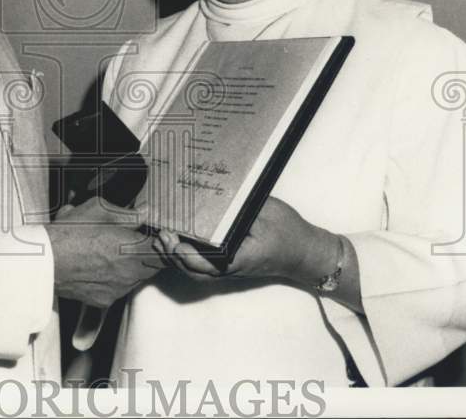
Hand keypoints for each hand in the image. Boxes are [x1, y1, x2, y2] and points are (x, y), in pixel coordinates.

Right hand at [46, 197, 164, 309]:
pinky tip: (96, 264)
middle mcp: (130, 274)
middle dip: (147, 252)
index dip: (169, 244)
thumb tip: (145, 212)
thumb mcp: (101, 209)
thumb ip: (129, 213)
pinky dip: (113, 277)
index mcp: (134, 250)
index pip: (169, 253)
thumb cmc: (71, 231)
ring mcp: (118, 290)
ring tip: (107, 250)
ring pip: (136, 277)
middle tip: (130, 238)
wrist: (43, 261)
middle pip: (153, 265)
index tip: (163, 236)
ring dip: (130, 265)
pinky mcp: (104, 301)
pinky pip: (118, 288)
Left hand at [154, 197, 335, 283]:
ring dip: (176, 257)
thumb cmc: (289, 232)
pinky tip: (174, 241)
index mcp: (240, 257)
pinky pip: (202, 267)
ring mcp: (229, 270)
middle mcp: (231, 268)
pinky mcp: (228, 265)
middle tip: (161, 235)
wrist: (305, 253)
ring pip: (196, 271)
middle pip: (195, 270)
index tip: (173, 238)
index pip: (208, 262)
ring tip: (161, 238)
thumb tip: (214, 193)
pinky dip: (185, 257)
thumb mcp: (266, 211)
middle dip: (174, 255)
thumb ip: (240, 206)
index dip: (187, 253)